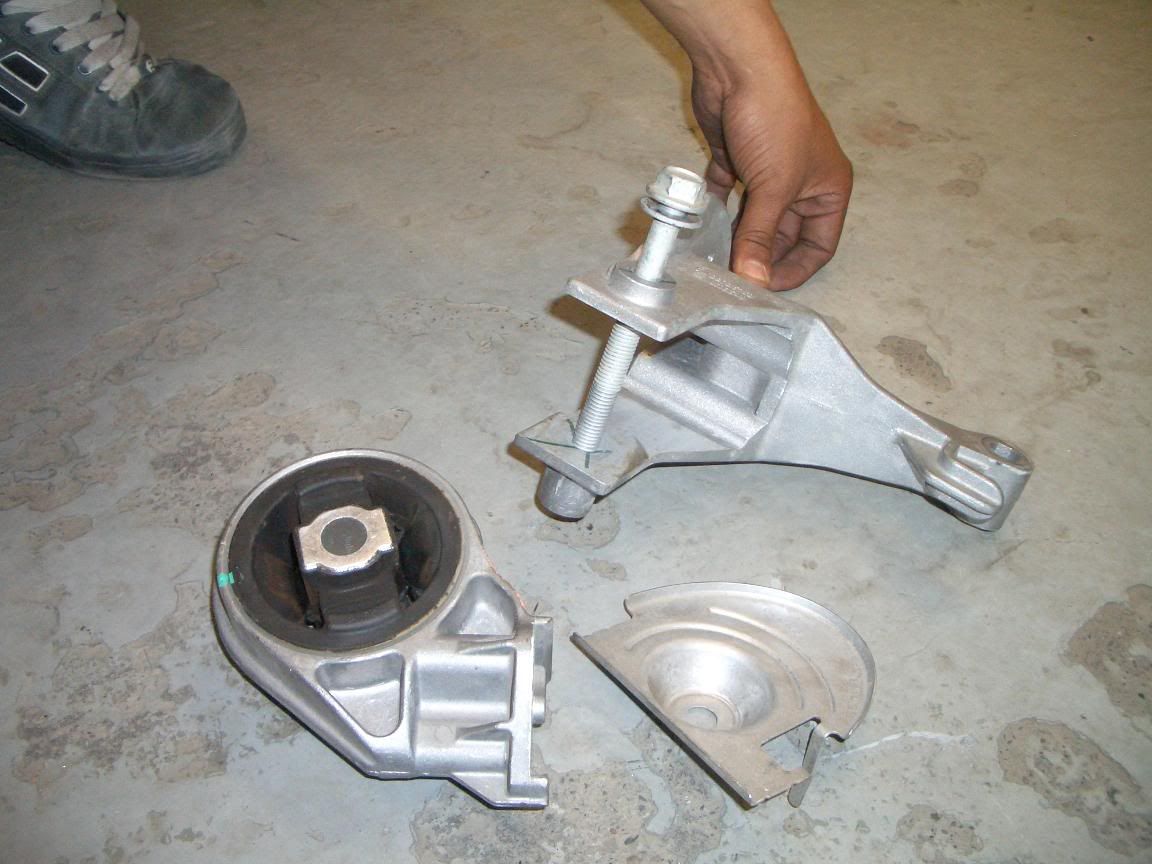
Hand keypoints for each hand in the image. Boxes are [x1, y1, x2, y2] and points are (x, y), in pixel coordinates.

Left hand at [642, 0, 851, 289]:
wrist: (739, 70)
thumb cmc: (776, 121)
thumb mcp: (773, 189)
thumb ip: (759, 238)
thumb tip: (753, 280)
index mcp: (827, 190)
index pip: (818, 246)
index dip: (795, 271)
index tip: (765, 288)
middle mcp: (801, 184)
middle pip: (782, 237)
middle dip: (761, 257)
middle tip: (735, 280)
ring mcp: (768, 173)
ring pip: (754, 219)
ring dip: (738, 239)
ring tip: (716, 263)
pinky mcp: (737, 161)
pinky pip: (728, 198)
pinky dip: (717, 214)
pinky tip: (702, 231)